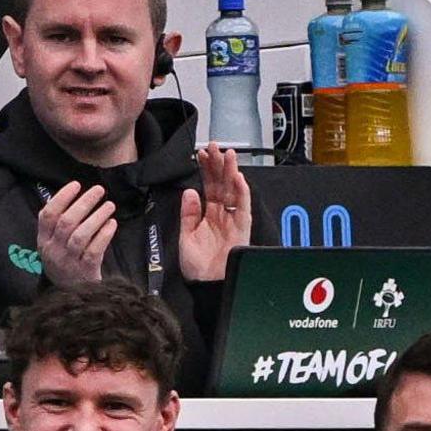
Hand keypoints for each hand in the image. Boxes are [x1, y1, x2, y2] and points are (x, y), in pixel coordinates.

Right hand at [35, 181, 116, 285]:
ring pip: (81, 235)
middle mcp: (53, 251)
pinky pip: (95, 250)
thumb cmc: (66, 263)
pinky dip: (104, 235)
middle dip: (84, 202)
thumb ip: (58, 226)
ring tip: (109, 205)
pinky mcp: (85, 271)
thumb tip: (73, 196)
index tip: (76, 184)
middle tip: (99, 190)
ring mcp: (68, 262)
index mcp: (43, 241)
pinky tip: (112, 224)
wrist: (71, 296)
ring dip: (96, 217)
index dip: (61, 198)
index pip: (47, 215)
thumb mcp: (54, 246)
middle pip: (66, 222)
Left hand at [179, 146, 252, 281]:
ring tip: (228, 155)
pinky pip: (243, 208)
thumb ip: (188, 214)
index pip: (208, 187)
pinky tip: (238, 178)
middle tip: (215, 146)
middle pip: (222, 185)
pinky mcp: (242, 229)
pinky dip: (242, 193)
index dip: (206, 170)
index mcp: (208, 215)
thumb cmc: (197, 265)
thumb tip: (190, 192)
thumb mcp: (186, 236)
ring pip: (234, 192)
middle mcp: (222, 215)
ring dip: (231, 173)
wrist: (207, 284)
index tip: (202, 154)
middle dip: (219, 165)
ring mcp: (233, 221)